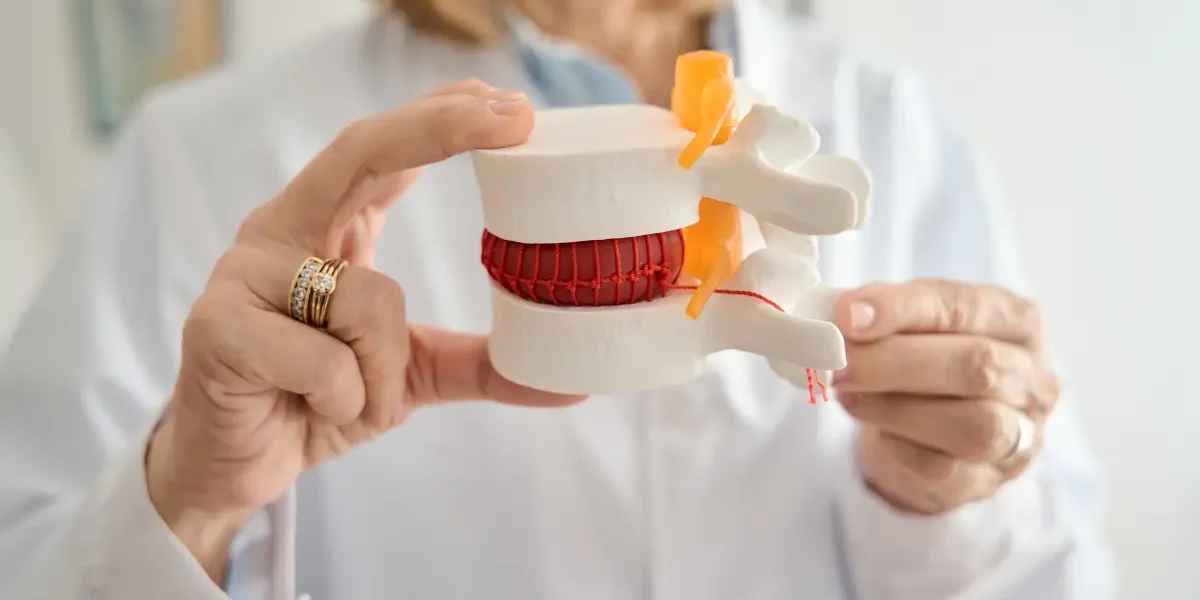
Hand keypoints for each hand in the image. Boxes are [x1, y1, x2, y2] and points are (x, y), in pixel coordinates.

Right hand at [146, 80, 583, 580]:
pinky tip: (309, 409)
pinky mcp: (215, 327)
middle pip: (363, 153)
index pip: (385, 153)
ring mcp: (242, 273)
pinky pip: (327, 363)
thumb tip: (571, 383)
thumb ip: (477, 364)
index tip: (513, 106)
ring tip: (345, 400)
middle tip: (517, 117)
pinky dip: (342, 401)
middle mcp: (281, 231)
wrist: (234, 470)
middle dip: (441, 129)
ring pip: (370, 300)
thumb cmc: (316, 404)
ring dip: (382, 373)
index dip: (443, 118)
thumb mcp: (409, 376)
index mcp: (325, 228)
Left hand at [831, 279, 1060, 514]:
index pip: (963, 305)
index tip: (847, 316)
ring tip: (848, 394)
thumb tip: (839, 316)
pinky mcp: (987, 480)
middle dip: (894, 360)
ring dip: (895, 407)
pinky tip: (871, 429)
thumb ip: (883, 317)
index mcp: (1016, 321)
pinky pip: (943, 468)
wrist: (926, 436)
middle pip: (977, 365)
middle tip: (837, 361)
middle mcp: (1032, 376)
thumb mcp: (912, 328)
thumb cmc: (921, 364)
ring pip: (972, 424)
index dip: (902, 309)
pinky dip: (897, 445)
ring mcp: (1020, 435)